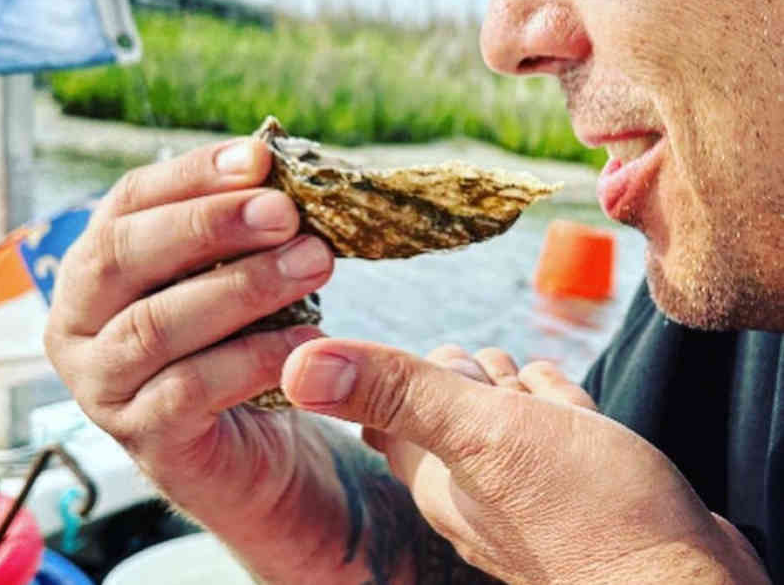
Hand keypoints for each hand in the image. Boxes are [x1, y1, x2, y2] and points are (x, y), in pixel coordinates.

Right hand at [44, 138, 346, 563]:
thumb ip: (240, 224)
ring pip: (156, 323)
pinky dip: (254, 357)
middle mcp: (77, 322)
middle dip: (209, 225)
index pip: (130, 201)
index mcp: (94, 266)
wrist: (251, 446)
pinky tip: (309, 339)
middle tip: (285, 213)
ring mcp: (100, 385)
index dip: (193, 174)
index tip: (260, 159)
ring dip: (243, 287)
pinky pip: (191, 388)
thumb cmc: (236, 339)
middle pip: (123, 255)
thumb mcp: (233, 272)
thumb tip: (271, 159)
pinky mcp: (141, 438)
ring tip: (314, 263)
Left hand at [281, 340, 770, 583]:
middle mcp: (468, 485)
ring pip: (502, 403)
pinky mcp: (570, 485)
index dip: (418, 372)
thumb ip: (395, 394)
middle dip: (482, 376)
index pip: (384, 403)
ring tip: (553, 416)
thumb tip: (295, 365)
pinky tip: (577, 418)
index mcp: (432, 474)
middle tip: (513, 401)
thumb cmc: (586, 515)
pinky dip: (561, 407)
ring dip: (527, 390)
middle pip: (448, 394)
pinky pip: (550, 421)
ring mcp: (522, 488)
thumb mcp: (481, 435)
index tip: (454, 375)